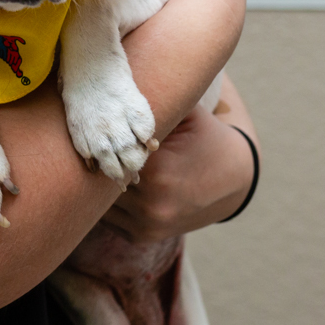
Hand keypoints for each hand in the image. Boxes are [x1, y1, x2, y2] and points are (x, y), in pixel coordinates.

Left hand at [100, 78, 257, 242]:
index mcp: (158, 172)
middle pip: (100, 179)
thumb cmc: (205, 138)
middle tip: (91, 145)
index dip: (102, 140)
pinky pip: (108, 219)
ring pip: (99, 202)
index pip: (109, 154)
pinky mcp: (142, 237)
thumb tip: (118, 86)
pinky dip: (107, 203)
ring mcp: (146, 225)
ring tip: (98, 164)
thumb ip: (154, 104)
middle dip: (97, 163)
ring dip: (98, 185)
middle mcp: (151, 204)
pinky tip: (112, 185)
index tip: (95, 128)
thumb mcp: (186, 114)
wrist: (233, 180)